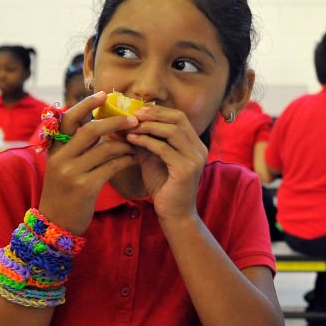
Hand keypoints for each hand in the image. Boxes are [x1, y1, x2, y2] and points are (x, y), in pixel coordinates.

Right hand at [38, 91, 139, 233]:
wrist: (57, 222)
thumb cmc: (66, 191)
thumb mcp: (64, 165)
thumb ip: (77, 147)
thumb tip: (102, 125)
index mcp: (54, 149)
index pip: (67, 119)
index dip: (86, 105)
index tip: (104, 94)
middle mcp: (60, 157)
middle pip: (90, 130)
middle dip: (115, 122)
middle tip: (134, 119)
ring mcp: (71, 172)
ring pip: (105, 149)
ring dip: (126, 144)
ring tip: (138, 142)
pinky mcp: (85, 187)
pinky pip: (112, 166)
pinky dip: (126, 160)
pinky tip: (135, 158)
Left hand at [124, 105, 207, 222]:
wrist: (174, 214)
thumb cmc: (164, 188)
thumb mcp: (153, 159)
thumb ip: (145, 142)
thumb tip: (126, 124)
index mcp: (195, 144)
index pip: (180, 117)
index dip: (159, 111)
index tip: (138, 111)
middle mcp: (199, 149)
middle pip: (179, 119)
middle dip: (154, 114)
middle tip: (133, 115)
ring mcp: (195, 159)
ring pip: (172, 131)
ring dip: (148, 126)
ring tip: (130, 127)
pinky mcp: (186, 170)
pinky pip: (164, 148)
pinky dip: (146, 141)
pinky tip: (131, 140)